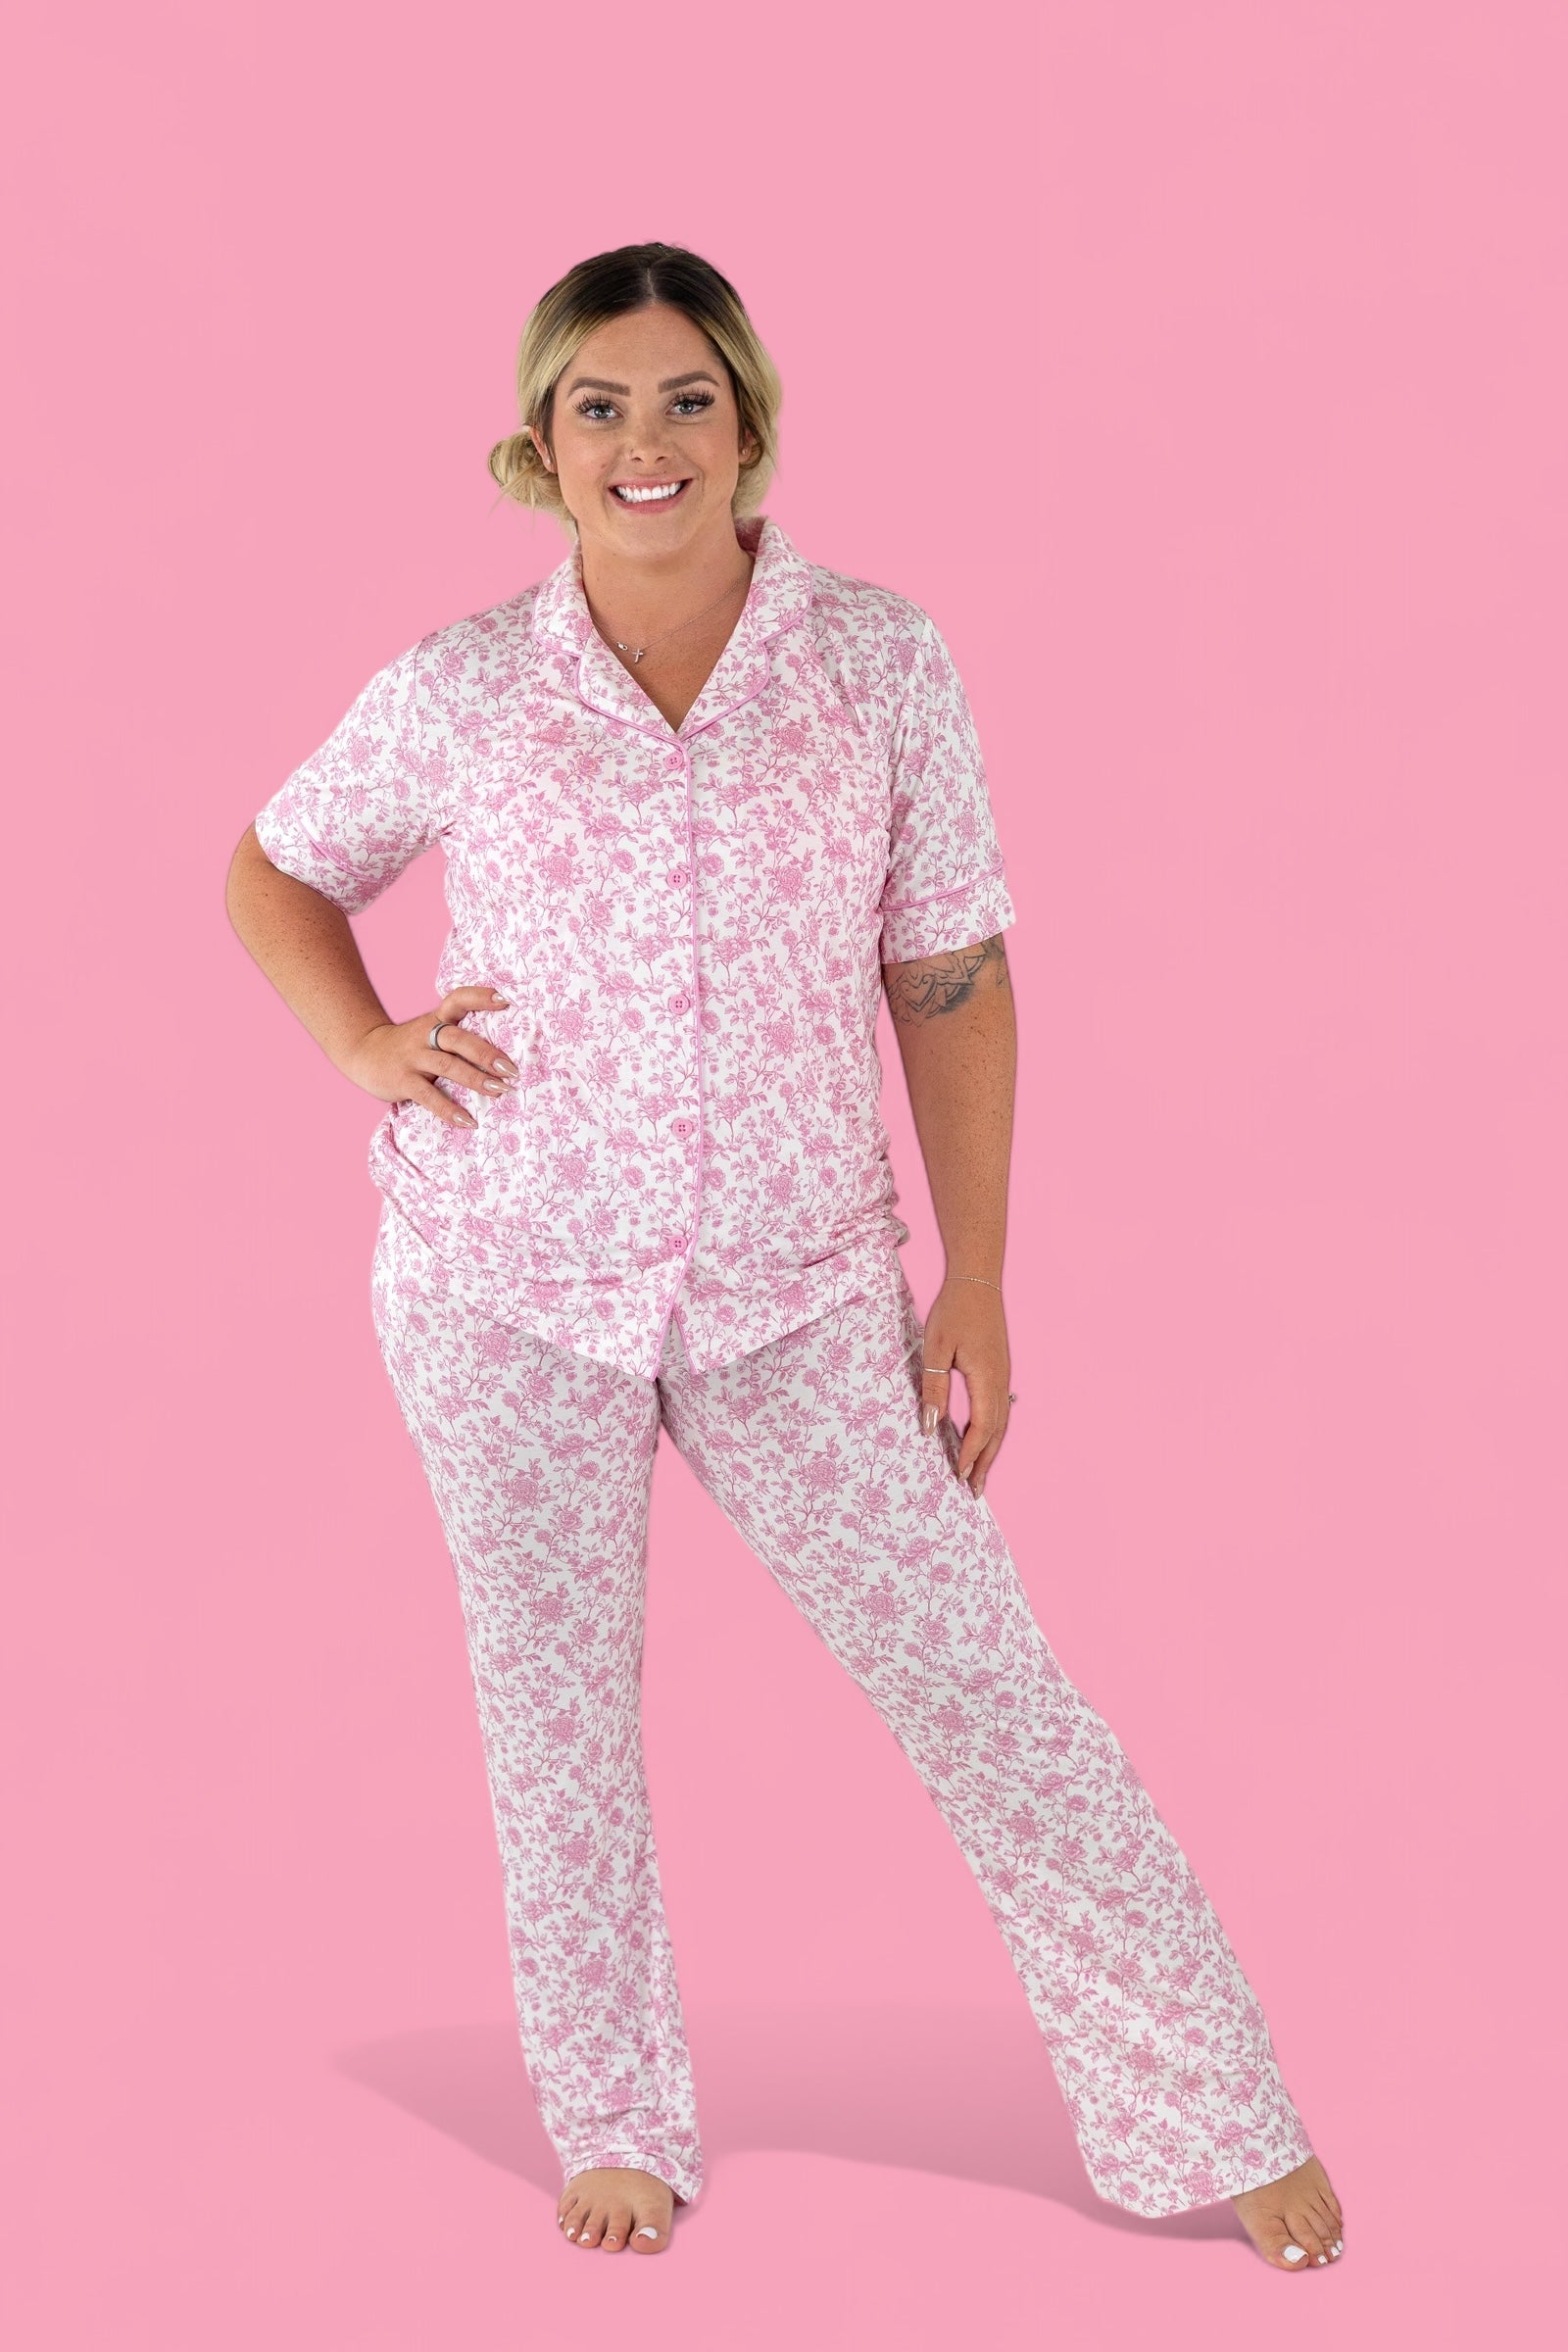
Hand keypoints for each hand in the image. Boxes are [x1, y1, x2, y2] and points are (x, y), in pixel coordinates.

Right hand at [340, 986, 516, 1128]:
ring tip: (500, 1091)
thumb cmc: (410, 1046)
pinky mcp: (403, 1080)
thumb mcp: (430, 1031)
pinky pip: (429, 1096)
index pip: (458, 999)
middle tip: (512, 1070)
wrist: (362, 1052)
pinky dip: (449, 1110)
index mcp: (436, 1018)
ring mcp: (413, 1057)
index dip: (480, 997)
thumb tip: (504, 1054)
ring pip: (447, 1066)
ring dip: (475, 1079)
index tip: (505, 1001)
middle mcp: (425, 1034)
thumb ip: (458, 1036)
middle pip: (458, 1038)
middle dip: (486, 1053)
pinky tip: (468, 1122)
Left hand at [919, 1278, 1011, 1497]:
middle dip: (985, 1463)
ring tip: (979, 1473)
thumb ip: (934, 1389)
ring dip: (991, 1449)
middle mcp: (1001, 1381)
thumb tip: (931, 1428)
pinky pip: (999, 1408)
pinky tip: (982, 1437)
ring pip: (1001, 1422)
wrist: (977, 1280)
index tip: (960, 1477)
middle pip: (997, 1432)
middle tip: (974, 1491)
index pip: (981, 1428)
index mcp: (987, 1379)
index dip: (971, 1455)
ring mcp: (1003, 1375)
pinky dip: (992, 1430)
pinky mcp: (1000, 1369)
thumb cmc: (953, 1312)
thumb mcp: (935, 1349)